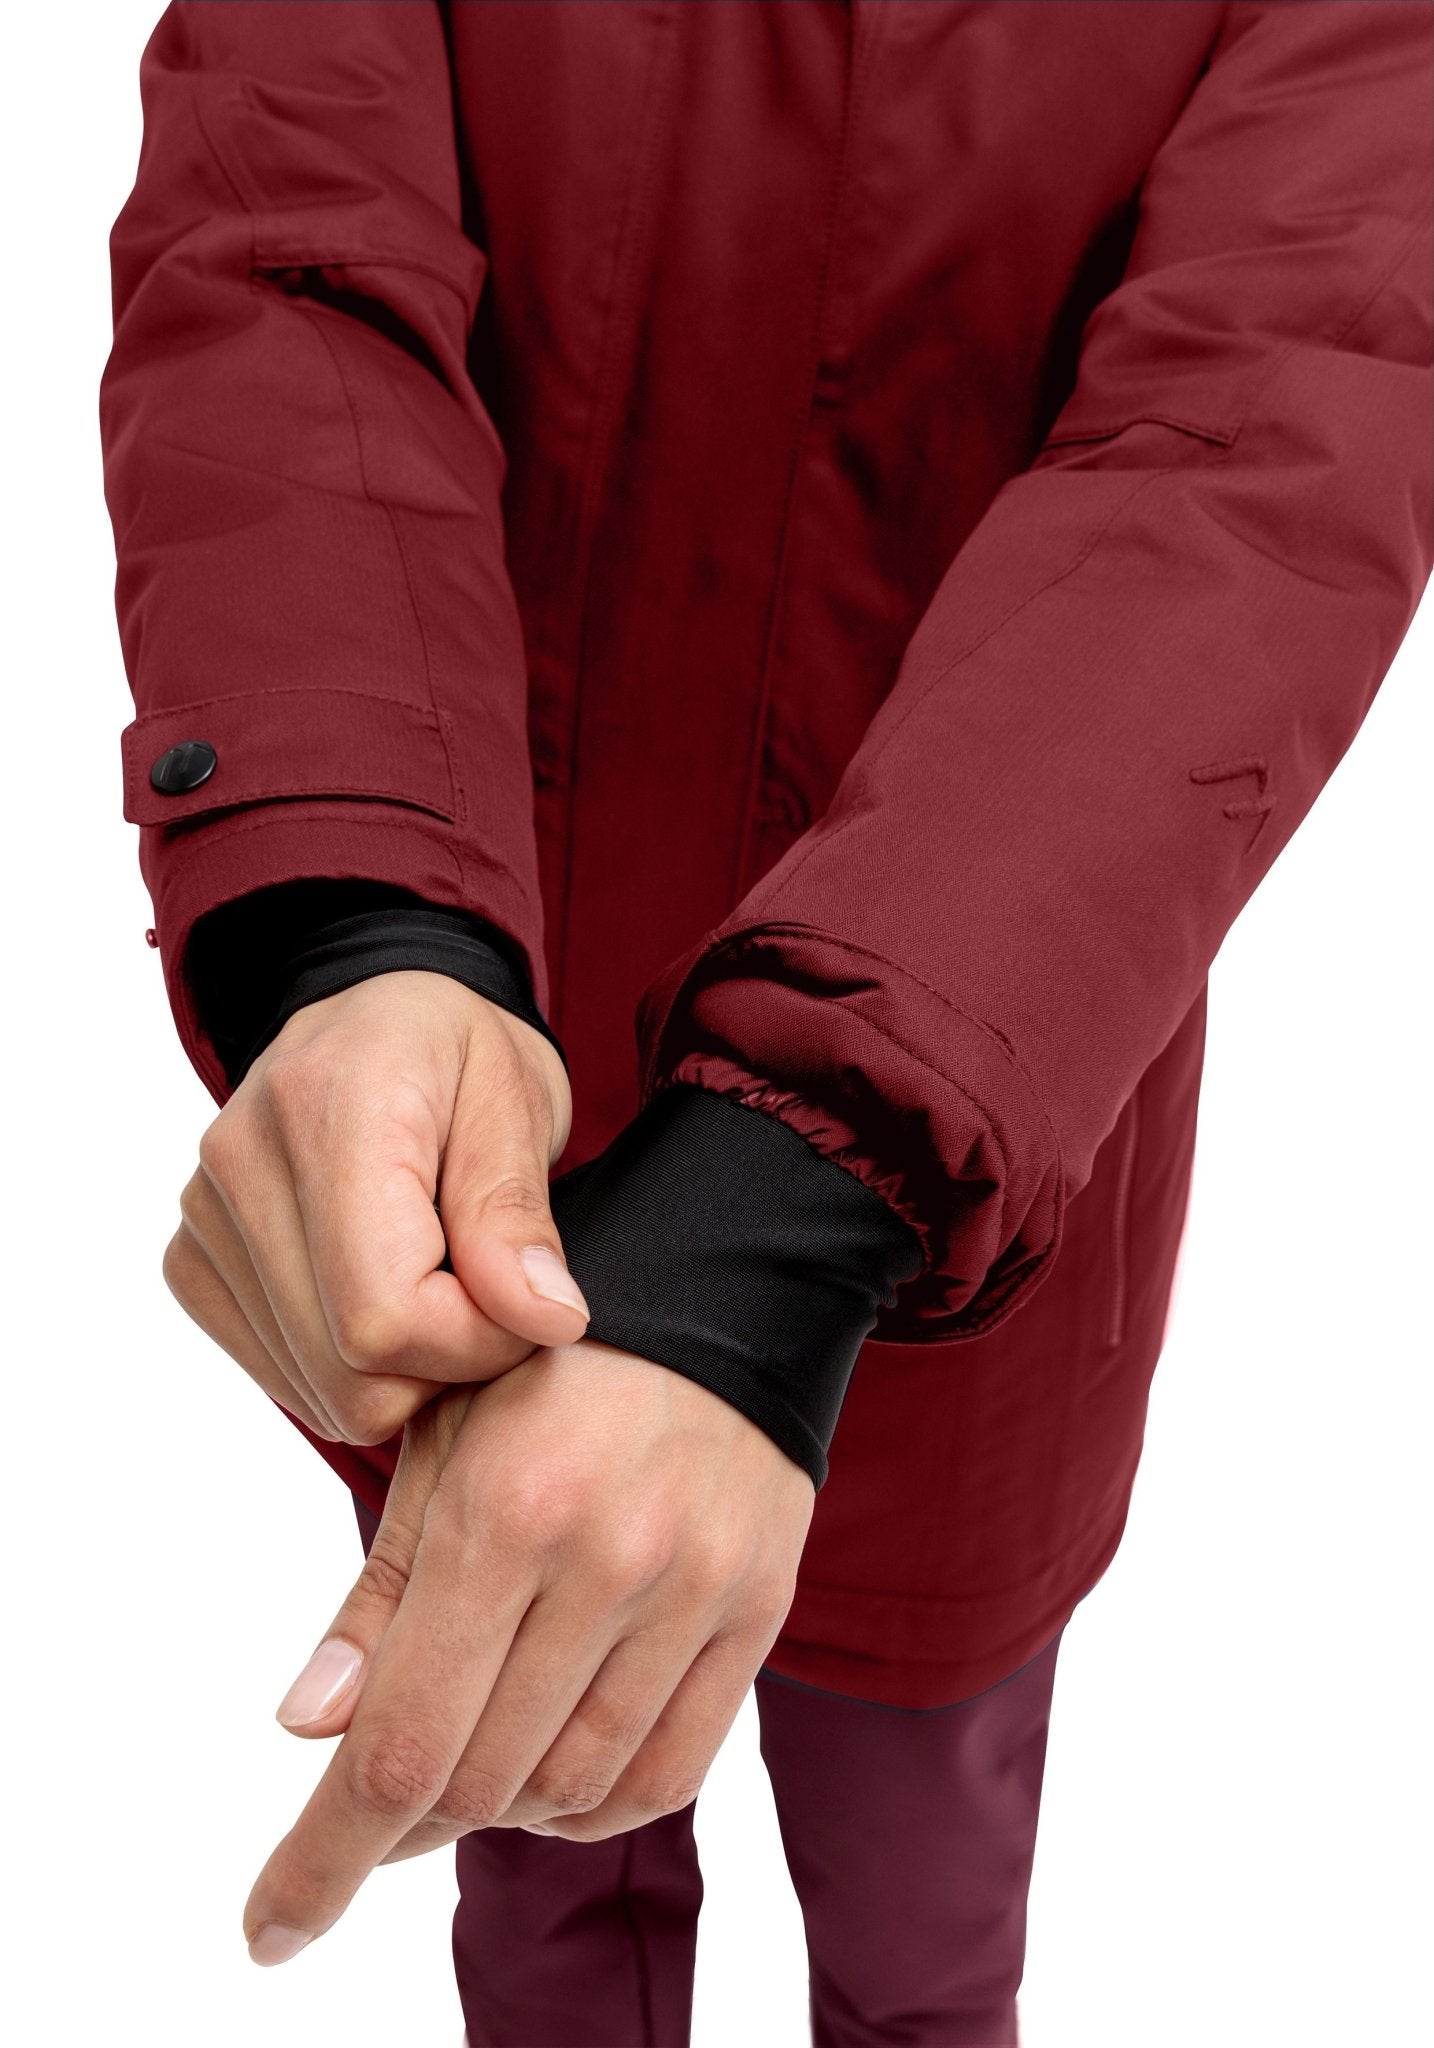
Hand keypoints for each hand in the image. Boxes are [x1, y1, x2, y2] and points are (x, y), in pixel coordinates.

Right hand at [162, 973, 588, 1445]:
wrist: (378, 1016)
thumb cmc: (460, 1050)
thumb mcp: (517, 1101)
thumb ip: (517, 1215)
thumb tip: (545, 1320)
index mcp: (326, 1105)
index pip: (383, 1316)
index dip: (477, 1342)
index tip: (531, 1304)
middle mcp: (240, 1161)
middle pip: (347, 1368)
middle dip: (446, 1362)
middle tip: (492, 1294)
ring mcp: (204, 1216)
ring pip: (319, 1390)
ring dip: (402, 1369)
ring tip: (440, 1282)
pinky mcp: (192, 1259)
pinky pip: (282, 1377)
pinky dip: (350, 1367)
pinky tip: (384, 1293)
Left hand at [241, 1340, 814, 1964]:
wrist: (722, 1295)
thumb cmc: (554, 1366)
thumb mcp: (441, 1441)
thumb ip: (382, 1594)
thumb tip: (310, 1730)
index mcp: (504, 1510)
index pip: (402, 1745)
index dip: (324, 1860)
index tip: (270, 1931)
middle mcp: (605, 1563)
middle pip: (480, 1783)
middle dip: (400, 1826)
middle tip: (375, 1806)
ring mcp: (693, 1594)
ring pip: (570, 1791)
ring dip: (497, 1810)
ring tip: (470, 1765)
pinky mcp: (757, 1614)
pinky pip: (667, 1774)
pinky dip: (591, 1805)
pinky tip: (554, 1775)